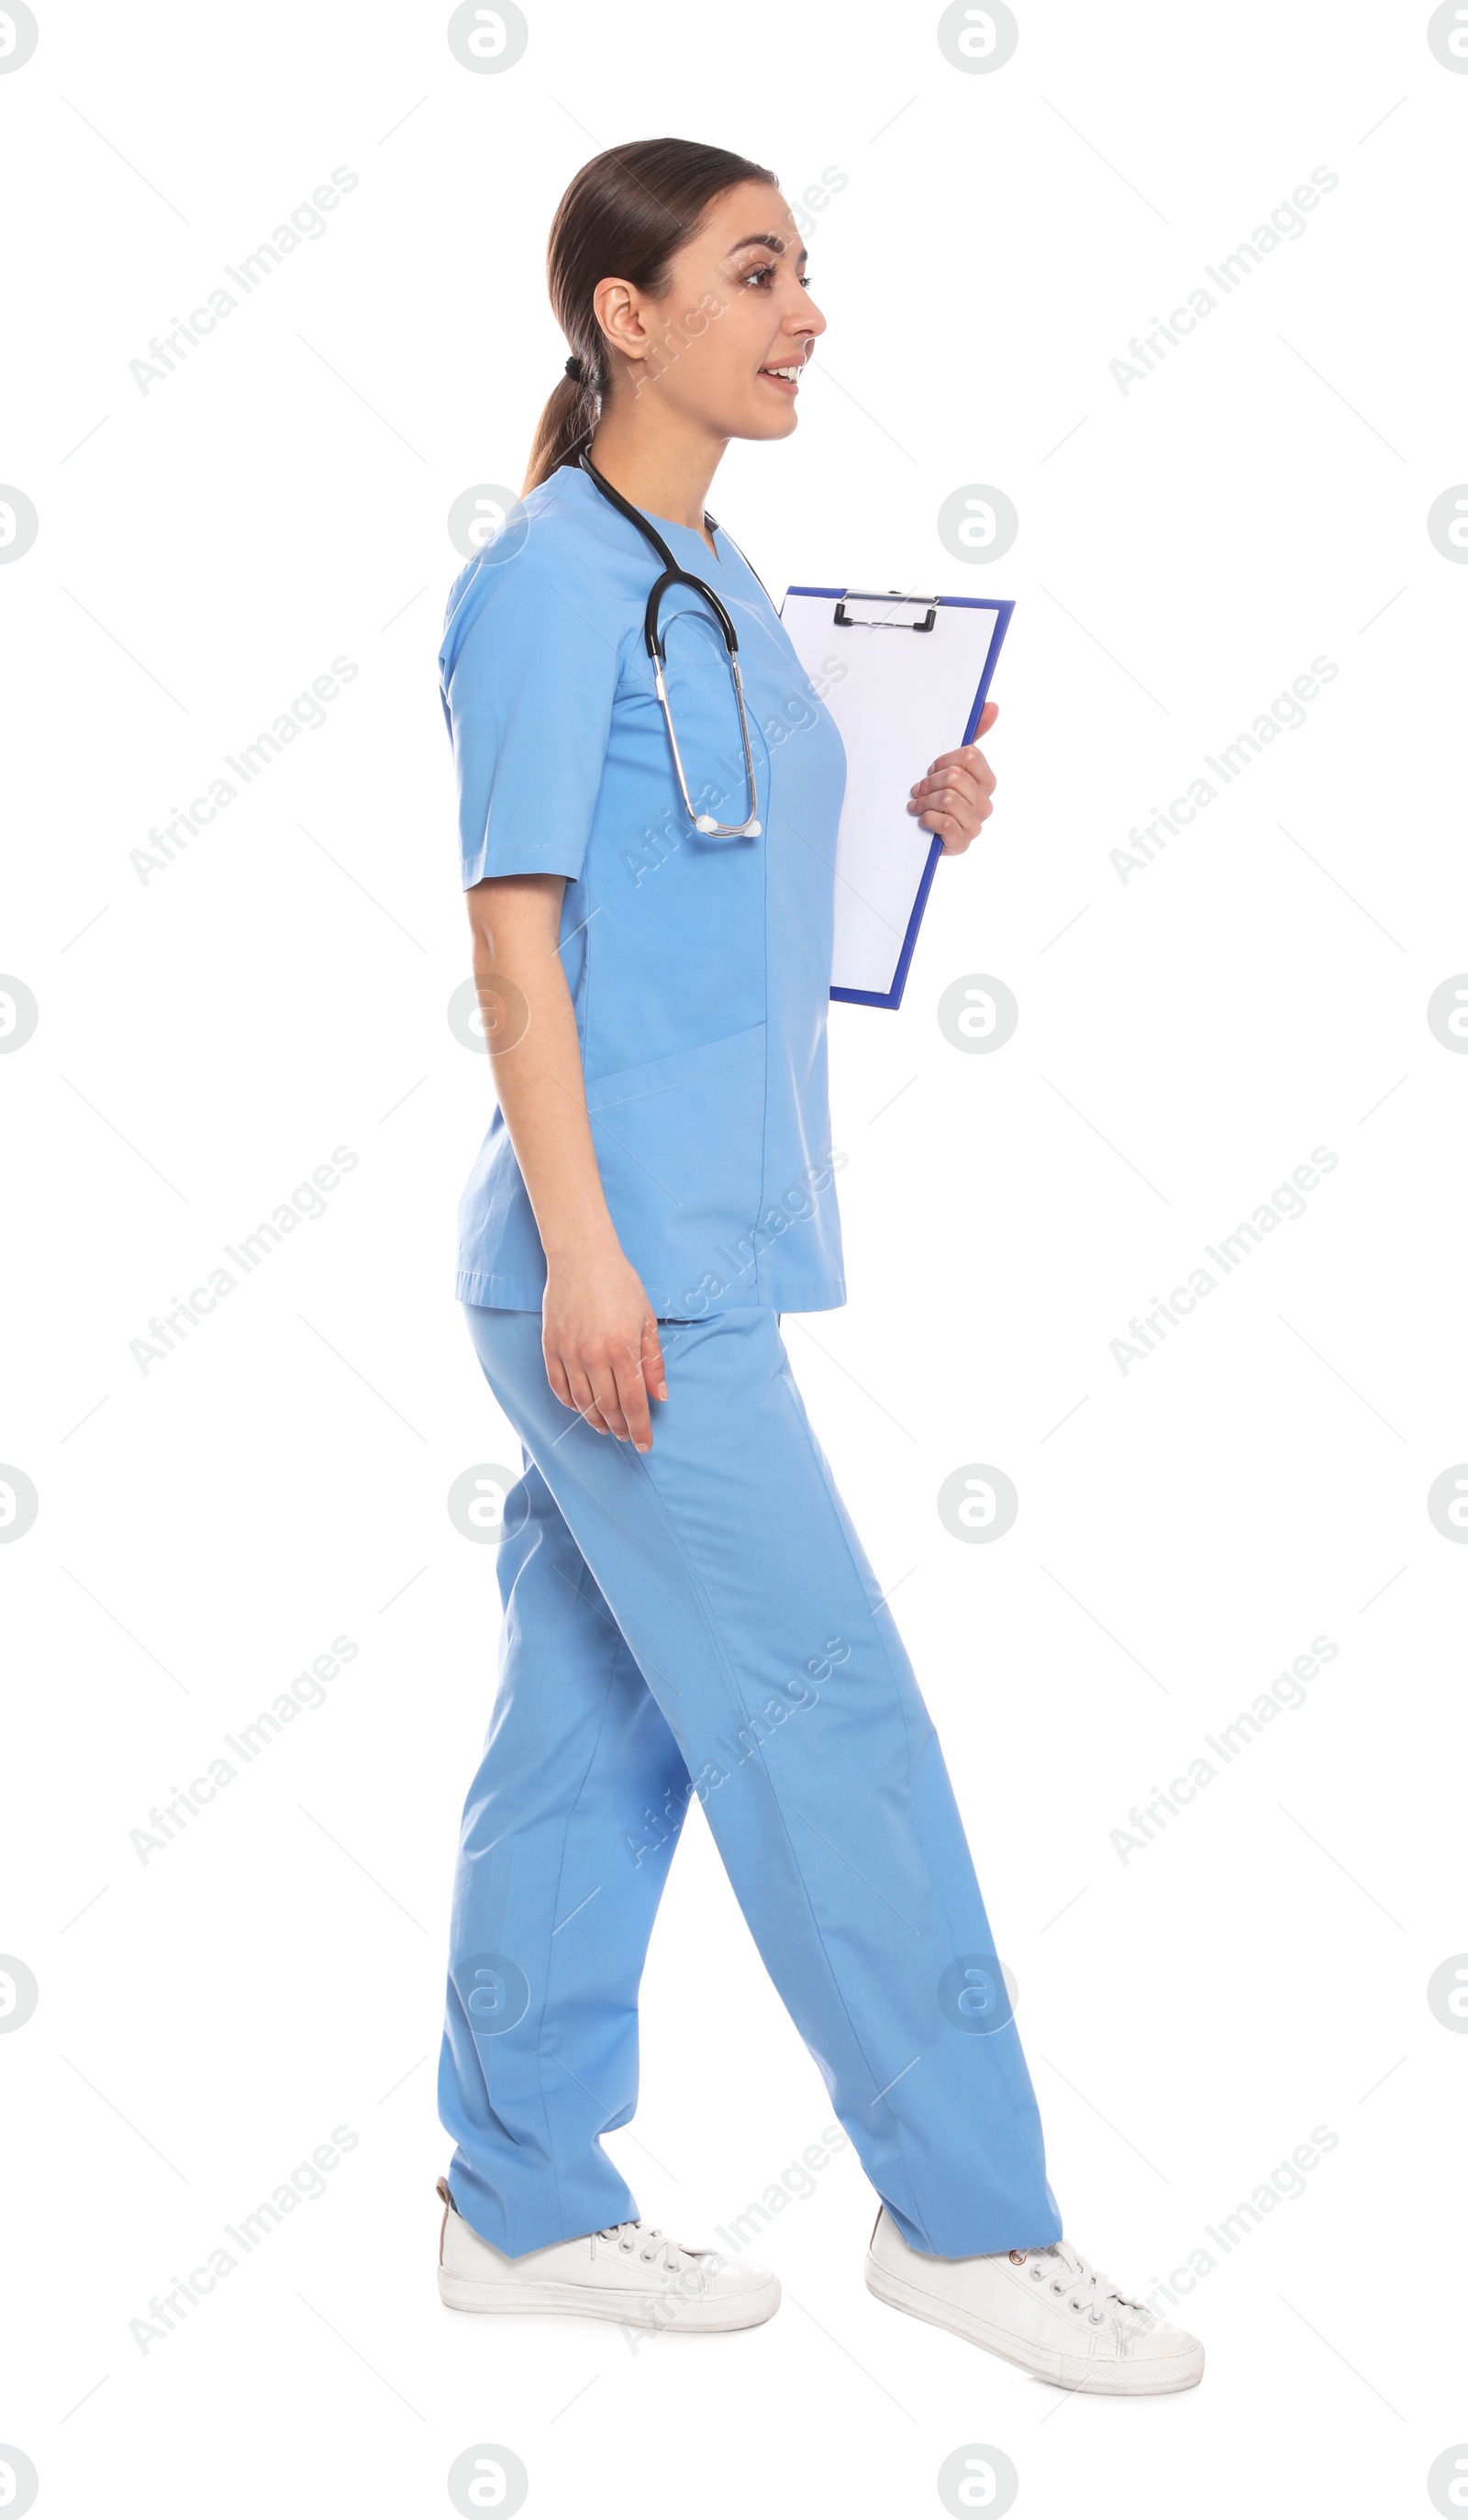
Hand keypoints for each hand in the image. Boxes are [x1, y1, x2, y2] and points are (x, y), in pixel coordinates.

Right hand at [543, 1244, 666, 1451]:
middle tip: (627, 1437)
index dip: (640, 1428)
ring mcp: (569, 1352)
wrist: (581, 1256)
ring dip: (595, 1419)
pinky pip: (559, 1386)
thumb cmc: (619, 1284)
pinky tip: (581, 1407)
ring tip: (606, 1427)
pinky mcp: (551, 1346)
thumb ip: (653, 1361)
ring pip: (582, 1402)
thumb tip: (659, 1396)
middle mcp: (593, 1356)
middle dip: (620, 1428)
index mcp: (622, 1349)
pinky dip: (570, 1403)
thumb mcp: (646, 1319)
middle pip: (607, 1407)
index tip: (645, 1444)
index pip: (634, 1403)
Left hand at [905, 700, 998, 854]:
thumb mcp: (949, 764)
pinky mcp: (961, 844)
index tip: (932, 768)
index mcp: (986, 781)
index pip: (971, 756)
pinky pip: (946, 822)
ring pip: (949, 799)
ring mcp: (975, 826)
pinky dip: (928, 818)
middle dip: (929, 782)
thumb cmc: (935, 795)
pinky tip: (922, 819)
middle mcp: (985, 804)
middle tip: (918, 789)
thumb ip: (972, 735)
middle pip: (955, 777)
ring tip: (917, 805)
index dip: (944, 760)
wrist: (916, 833)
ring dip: (925, 801)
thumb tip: (992, 706)